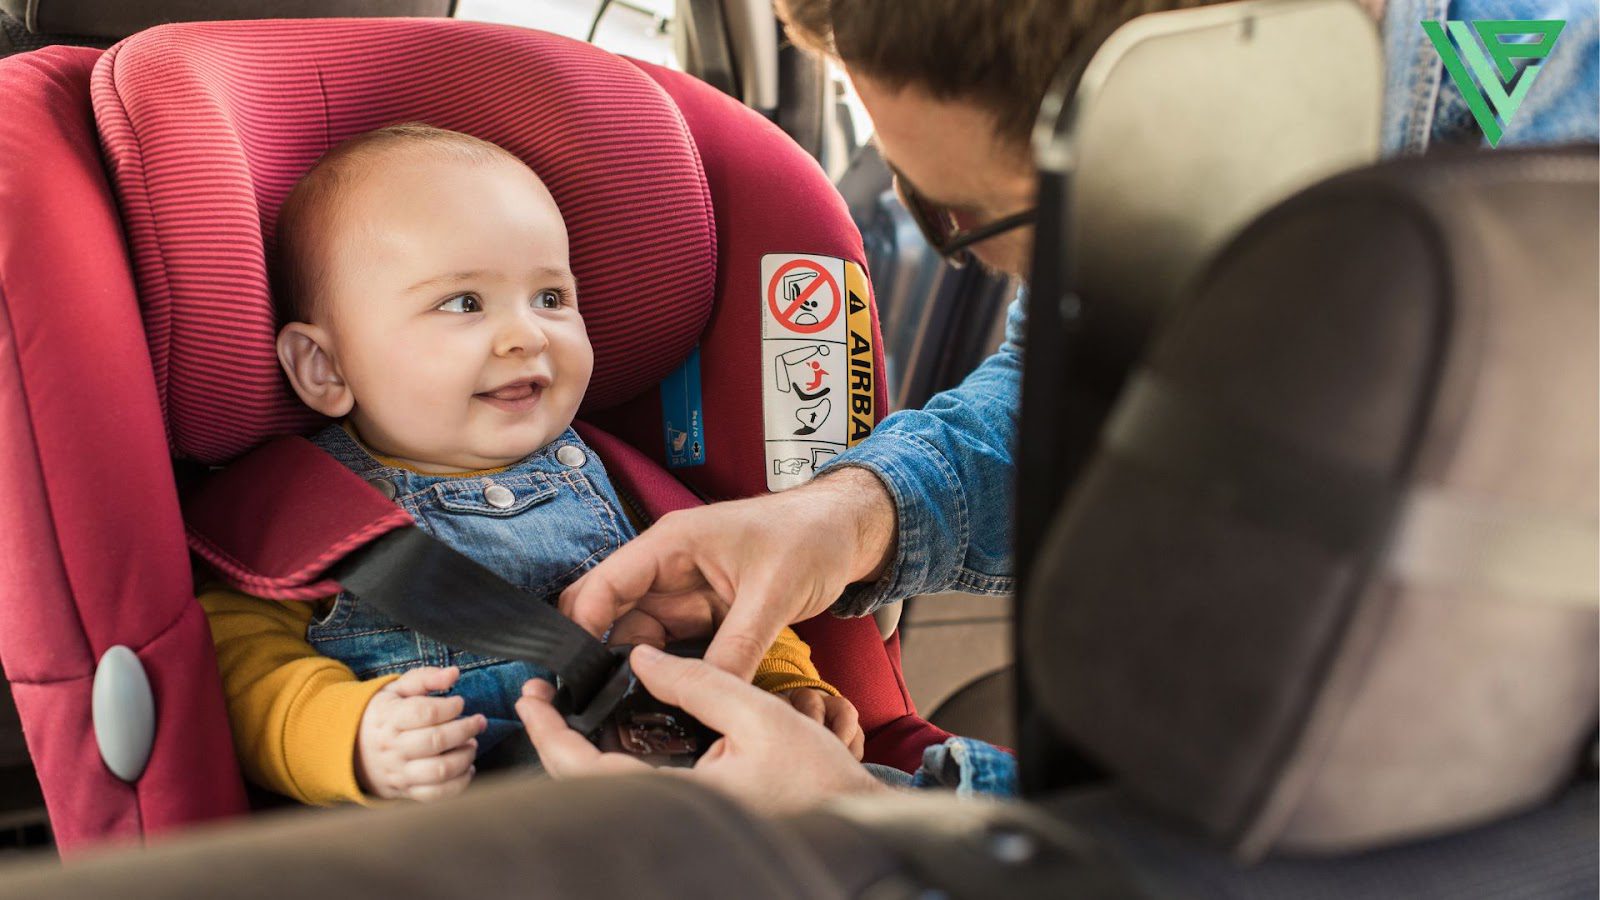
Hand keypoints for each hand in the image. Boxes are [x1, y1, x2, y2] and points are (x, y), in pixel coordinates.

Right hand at [355, 666, 486, 801]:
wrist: (351, 749)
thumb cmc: (383, 714)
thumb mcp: (396, 690)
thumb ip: (425, 678)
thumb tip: (453, 673)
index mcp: (388, 719)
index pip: (424, 713)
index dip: (449, 707)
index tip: (459, 702)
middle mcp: (392, 748)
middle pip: (436, 741)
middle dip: (465, 729)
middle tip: (479, 722)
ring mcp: (399, 772)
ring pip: (439, 770)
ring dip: (465, 756)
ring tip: (472, 743)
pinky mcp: (406, 791)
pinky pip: (437, 794)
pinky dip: (460, 783)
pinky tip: (467, 767)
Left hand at [516, 645, 888, 814]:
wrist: (855, 819)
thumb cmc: (818, 777)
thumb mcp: (760, 714)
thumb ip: (698, 681)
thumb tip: (642, 657)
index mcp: (679, 798)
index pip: (586, 771)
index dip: (550, 733)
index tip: (532, 698)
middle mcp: (671, 816)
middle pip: (586, 785)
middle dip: (555, 740)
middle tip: (540, 697)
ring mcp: (679, 820)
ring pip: (608, 789)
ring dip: (580, 751)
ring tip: (569, 707)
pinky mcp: (691, 818)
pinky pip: (635, 790)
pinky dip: (613, 760)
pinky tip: (616, 731)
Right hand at [559, 467, 897, 679]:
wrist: (846, 531)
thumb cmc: (810, 537)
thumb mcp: (773, 594)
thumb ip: (738, 647)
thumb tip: (708, 694)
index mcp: (672, 544)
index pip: (605, 585)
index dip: (583, 628)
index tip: (575, 677)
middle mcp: (669, 568)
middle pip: (611, 614)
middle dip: (600, 656)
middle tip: (597, 705)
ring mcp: (685, 592)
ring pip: (639, 637)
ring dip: (634, 670)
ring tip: (628, 712)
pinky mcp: (704, 613)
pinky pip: (672, 647)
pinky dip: (666, 672)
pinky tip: (665, 701)